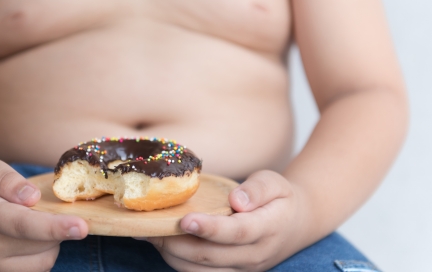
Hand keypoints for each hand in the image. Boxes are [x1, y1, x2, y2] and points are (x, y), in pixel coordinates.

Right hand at [0, 158, 87, 271]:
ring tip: (34, 221)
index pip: (22, 225)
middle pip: (40, 243)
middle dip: (56, 226)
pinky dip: (43, 253)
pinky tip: (32, 237)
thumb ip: (8, 179)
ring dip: (51, 241)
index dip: (54, 227)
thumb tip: (33, 197)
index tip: (82, 227)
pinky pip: (36, 269)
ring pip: (43, 260)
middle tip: (43, 207)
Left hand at [146, 170, 309, 270]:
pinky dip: (179, 263)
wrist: (297, 225)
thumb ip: (258, 189)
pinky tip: (162, 245)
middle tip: (149, 226)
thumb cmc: (280, 198)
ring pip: (201, 271)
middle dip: (176, 243)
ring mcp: (243, 269)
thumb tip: (237, 200)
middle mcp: (255, 255)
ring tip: (148, 235)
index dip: (210, 229)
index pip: (236, 233)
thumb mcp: (276, 182)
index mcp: (268, 229)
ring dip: (172, 255)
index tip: (184, 220)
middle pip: (211, 256)